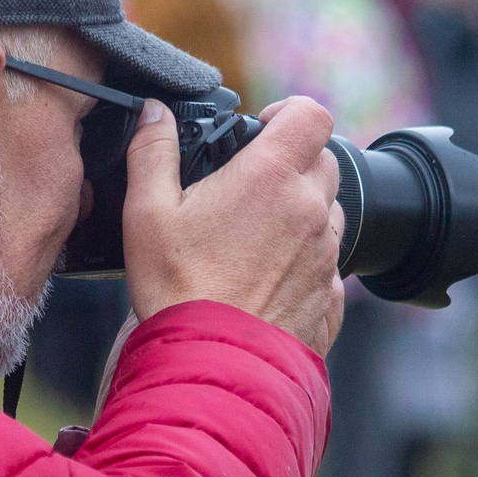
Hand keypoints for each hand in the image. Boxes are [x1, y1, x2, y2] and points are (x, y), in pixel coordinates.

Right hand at [122, 95, 344, 355]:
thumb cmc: (178, 289)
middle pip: (323, 161)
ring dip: (301, 212)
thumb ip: (152, 152)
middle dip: (292, 163)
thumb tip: (155, 114)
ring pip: (328, 213)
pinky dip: (305, 261)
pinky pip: (328, 263)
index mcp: (271, 176)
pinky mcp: (330, 296)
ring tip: (255, 237)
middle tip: (250, 186)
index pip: (311, 114)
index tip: (265, 127)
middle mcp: (310, 210)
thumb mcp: (147, 213)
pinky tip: (266, 278)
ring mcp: (325, 255)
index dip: (290, 111)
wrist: (211, 365)